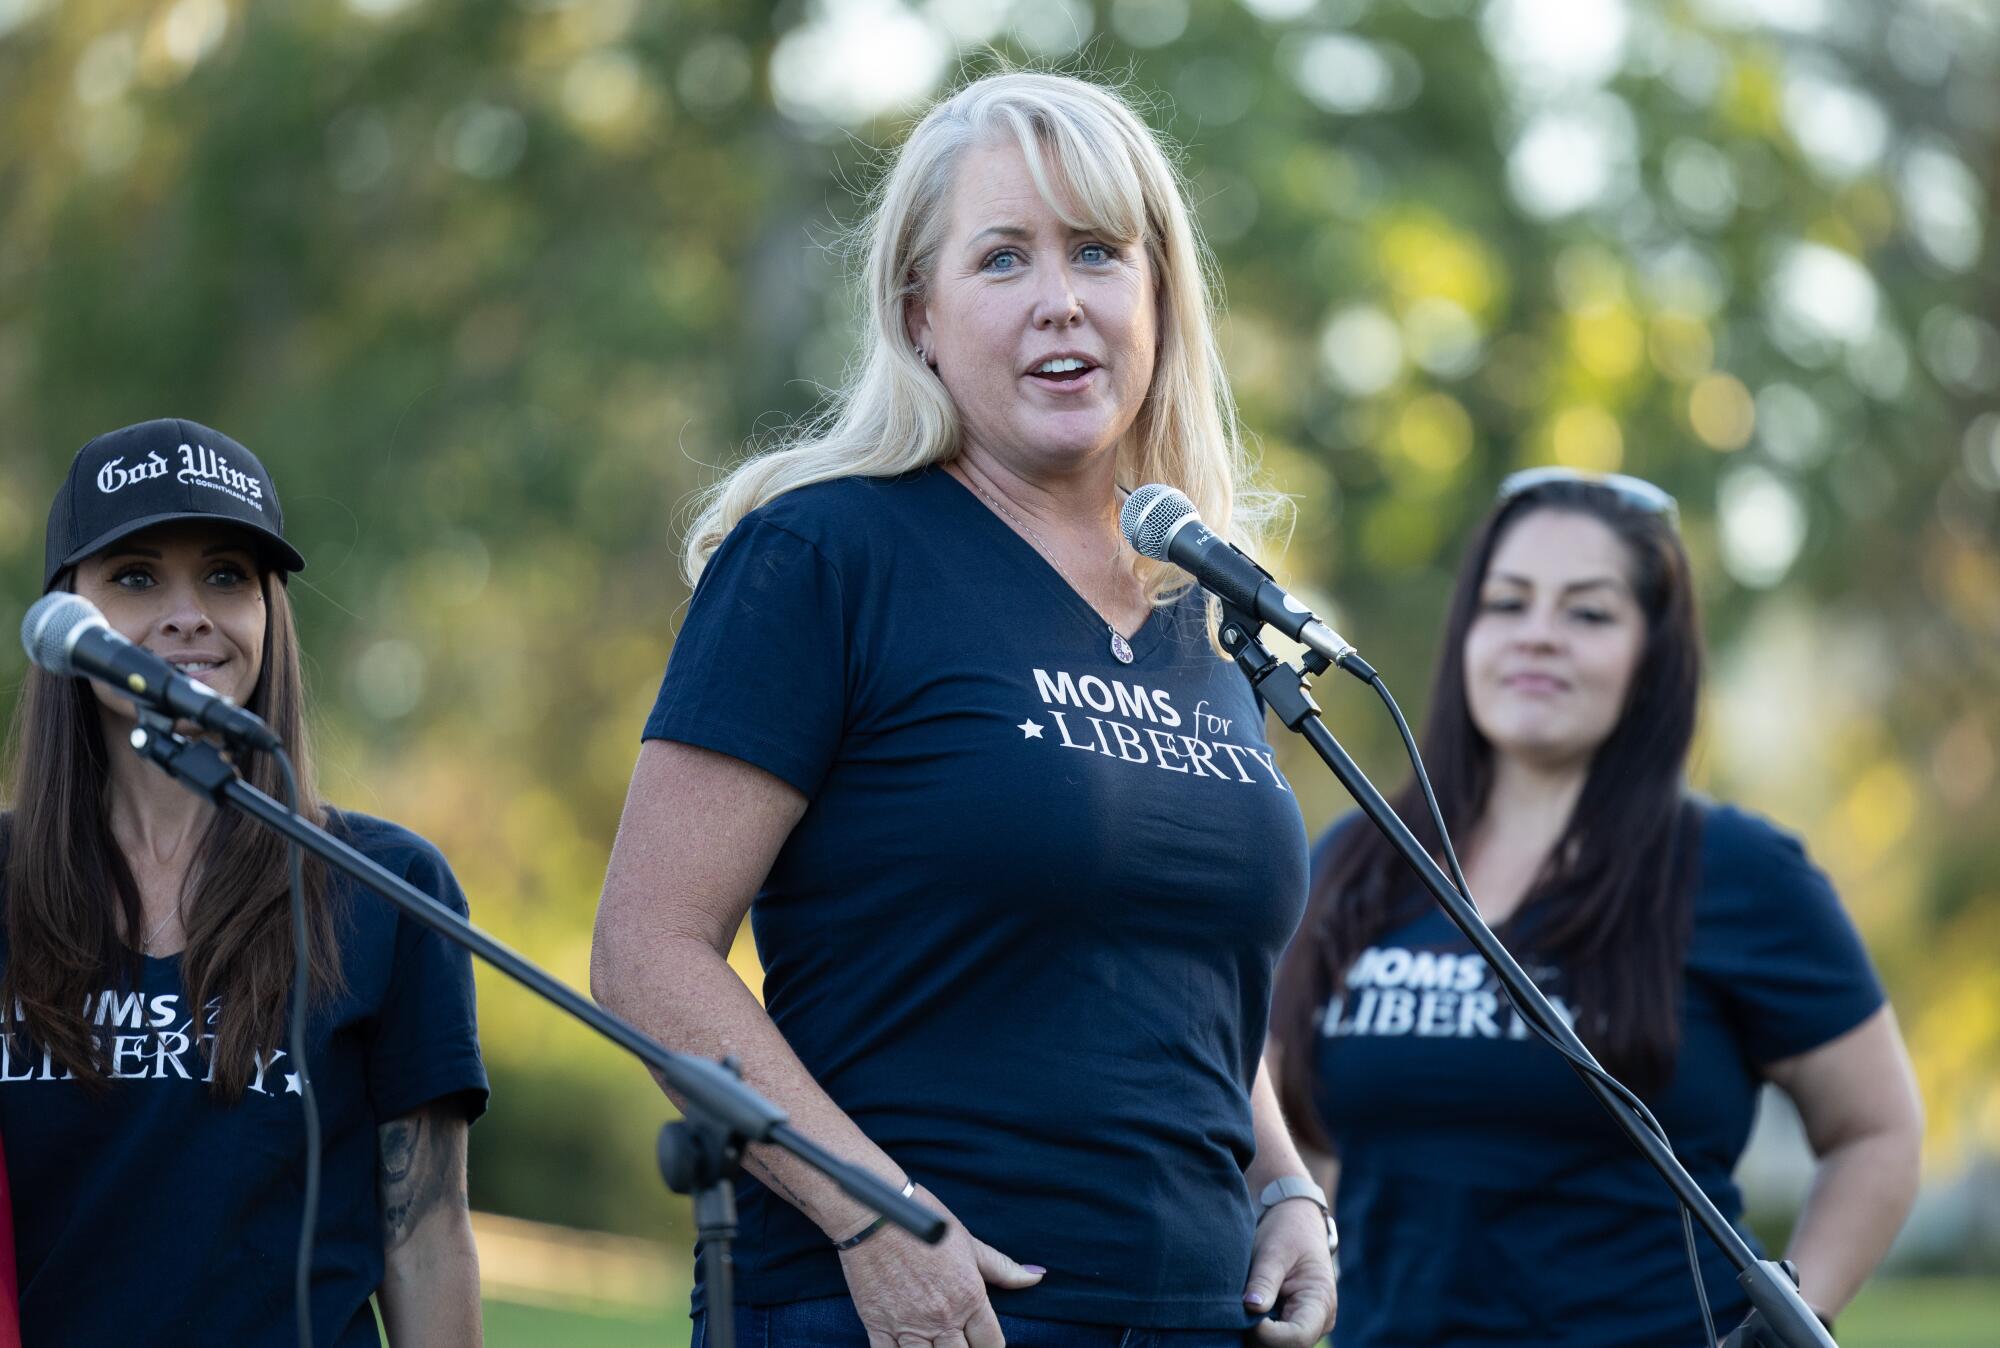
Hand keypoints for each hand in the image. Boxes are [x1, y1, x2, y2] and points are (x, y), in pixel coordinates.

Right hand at [837, 1184, 1043, 1347]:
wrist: (873, 1213)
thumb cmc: (924, 1219)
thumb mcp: (968, 1242)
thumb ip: (1002, 1268)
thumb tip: (1036, 1277)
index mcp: (969, 1296)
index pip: (992, 1345)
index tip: (984, 1344)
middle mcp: (942, 1316)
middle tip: (959, 1343)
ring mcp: (909, 1325)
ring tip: (937, 1347)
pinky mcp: (878, 1326)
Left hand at [1243, 1199, 1336, 1346]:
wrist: (1298, 1224)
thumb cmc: (1287, 1232)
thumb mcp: (1273, 1250)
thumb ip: (1263, 1279)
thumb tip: (1250, 1306)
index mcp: (1320, 1302)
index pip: (1297, 1337)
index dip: (1267, 1335)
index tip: (1245, 1309)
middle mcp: (1319, 1322)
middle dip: (1257, 1336)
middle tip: (1233, 1310)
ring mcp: (1306, 1326)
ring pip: (1278, 1347)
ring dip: (1255, 1335)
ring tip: (1238, 1308)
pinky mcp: (1292, 1325)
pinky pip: (1273, 1340)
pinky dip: (1255, 1332)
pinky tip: (1243, 1314)